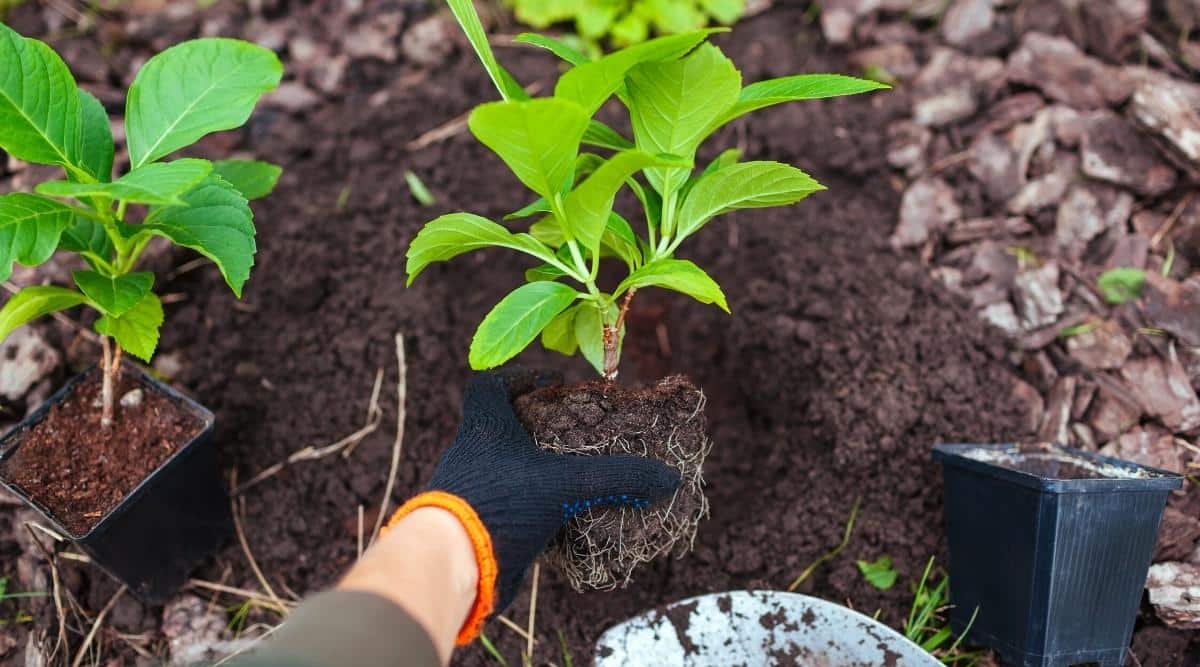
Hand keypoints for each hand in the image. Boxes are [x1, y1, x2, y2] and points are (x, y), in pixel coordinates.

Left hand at [428, 369, 680, 609]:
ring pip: (505, 470)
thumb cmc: (500, 505)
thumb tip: (668, 477)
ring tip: (575, 478)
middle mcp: (471, 454)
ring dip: (537, 471)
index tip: (553, 384)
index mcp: (484, 428)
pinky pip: (509, 507)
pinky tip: (562, 520)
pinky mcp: (477, 526)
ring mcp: (471, 491)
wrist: (450, 567)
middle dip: (538, 429)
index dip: (520, 377)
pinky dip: (535, 509)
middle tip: (575, 434)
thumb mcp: (566, 485)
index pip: (489, 385)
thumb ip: (617, 477)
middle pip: (501, 427)